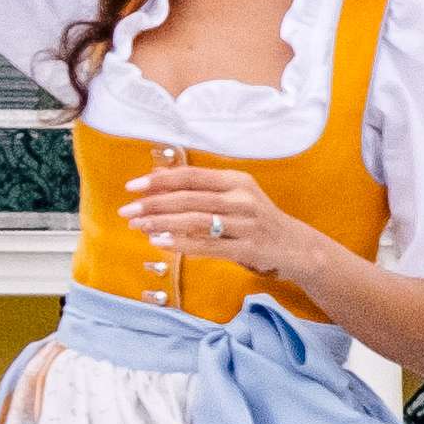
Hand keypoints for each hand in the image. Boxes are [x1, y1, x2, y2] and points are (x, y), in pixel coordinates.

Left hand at [112, 158, 325, 297]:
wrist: (296, 246)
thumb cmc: (256, 220)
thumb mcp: (234, 196)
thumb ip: (200, 188)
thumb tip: (158, 177)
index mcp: (236, 180)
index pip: (191, 176)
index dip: (159, 180)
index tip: (132, 187)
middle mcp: (241, 198)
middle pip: (189, 198)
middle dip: (153, 204)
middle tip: (127, 210)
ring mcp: (246, 223)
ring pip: (195, 221)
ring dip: (162, 223)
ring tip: (138, 226)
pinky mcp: (247, 247)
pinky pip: (208, 245)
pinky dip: (182, 243)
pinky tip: (161, 242)